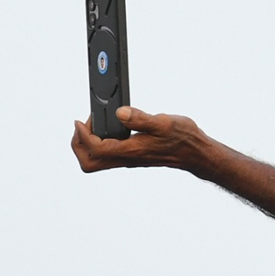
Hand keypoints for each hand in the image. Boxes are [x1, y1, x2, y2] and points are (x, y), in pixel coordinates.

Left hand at [71, 107, 209, 172]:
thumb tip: (120, 112)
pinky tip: (110, 128)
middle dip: (78, 145)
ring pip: (97, 161)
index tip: (82, 119)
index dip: (83, 134)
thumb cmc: (183, 139)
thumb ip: (140, 118)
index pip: (95, 149)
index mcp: (131, 151)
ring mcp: (129, 159)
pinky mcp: (133, 156)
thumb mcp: (164, 123)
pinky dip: (99, 143)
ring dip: (87, 145)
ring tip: (93, 125)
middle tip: (83, 126)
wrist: (196, 153)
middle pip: (89, 163)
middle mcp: (127, 158)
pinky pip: (107, 155)